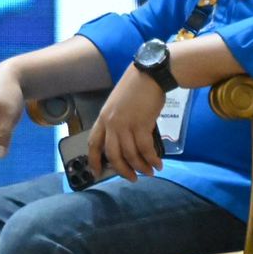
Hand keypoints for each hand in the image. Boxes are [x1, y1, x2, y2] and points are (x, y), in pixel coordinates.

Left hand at [88, 65, 166, 181]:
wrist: (149, 75)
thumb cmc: (135, 89)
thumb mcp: (118, 106)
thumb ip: (117, 123)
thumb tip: (125, 144)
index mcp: (103, 118)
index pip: (94, 143)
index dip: (94, 160)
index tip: (96, 173)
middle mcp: (111, 123)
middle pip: (113, 154)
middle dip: (122, 170)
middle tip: (132, 178)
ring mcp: (126, 124)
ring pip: (130, 154)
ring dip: (141, 166)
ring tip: (150, 172)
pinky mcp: (141, 124)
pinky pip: (145, 149)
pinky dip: (152, 159)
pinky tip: (158, 163)